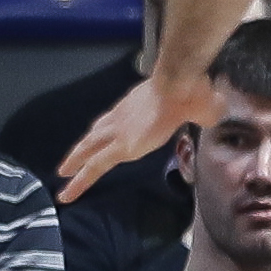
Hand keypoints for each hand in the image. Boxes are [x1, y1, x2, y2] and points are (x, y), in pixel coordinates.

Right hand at [56, 71, 214, 203]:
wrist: (178, 75)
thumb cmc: (189, 102)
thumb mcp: (200, 120)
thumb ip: (201, 122)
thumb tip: (209, 117)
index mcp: (130, 145)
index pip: (97, 166)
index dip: (79, 182)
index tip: (64, 195)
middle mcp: (119, 133)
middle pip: (88, 151)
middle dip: (73, 165)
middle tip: (61, 175)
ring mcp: (120, 116)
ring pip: (92, 135)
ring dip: (80, 148)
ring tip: (72, 157)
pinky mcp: (124, 104)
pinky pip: (104, 120)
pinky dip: (96, 129)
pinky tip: (97, 129)